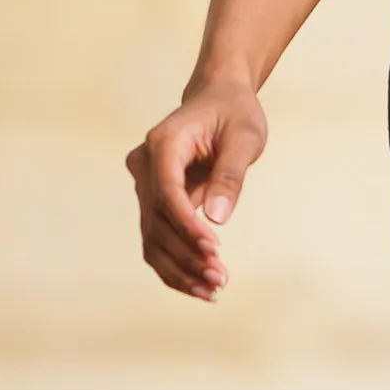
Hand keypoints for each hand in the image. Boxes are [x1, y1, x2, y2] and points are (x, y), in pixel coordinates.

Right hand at [128, 87, 267, 300]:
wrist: (218, 100)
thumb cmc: (234, 114)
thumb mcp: (245, 137)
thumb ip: (230, 175)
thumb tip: (217, 218)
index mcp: (163, 143)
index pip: (166, 192)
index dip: (187, 226)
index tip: (214, 250)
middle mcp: (144, 164)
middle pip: (156, 221)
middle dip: (187, 254)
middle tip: (221, 279)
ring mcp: (144, 184)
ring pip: (152, 238)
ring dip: (180, 268)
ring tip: (214, 289)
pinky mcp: (152, 201)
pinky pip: (157, 239)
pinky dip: (176, 265)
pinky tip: (201, 287)